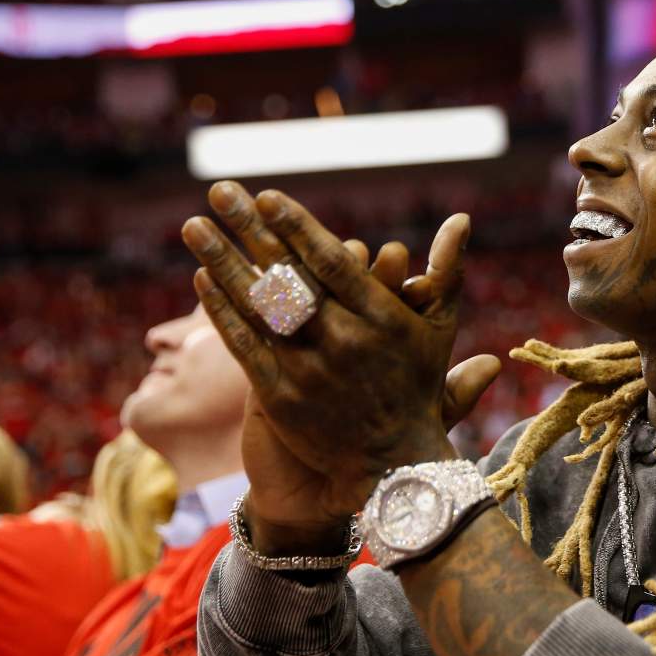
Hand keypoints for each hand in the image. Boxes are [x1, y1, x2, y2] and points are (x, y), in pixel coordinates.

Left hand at [182, 181, 497, 553]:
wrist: (392, 465)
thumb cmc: (416, 387)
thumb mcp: (440, 329)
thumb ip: (447, 271)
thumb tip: (462, 217)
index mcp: (383, 318)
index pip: (333, 262)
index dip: (298, 228)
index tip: (267, 196)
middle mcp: (345, 341)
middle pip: (288, 277)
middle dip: (250, 231)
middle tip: (221, 190)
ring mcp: (309, 371)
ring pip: (258, 308)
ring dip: (222, 263)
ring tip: (194, 226)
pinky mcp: (280, 399)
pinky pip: (244, 347)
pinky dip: (222, 313)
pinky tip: (201, 279)